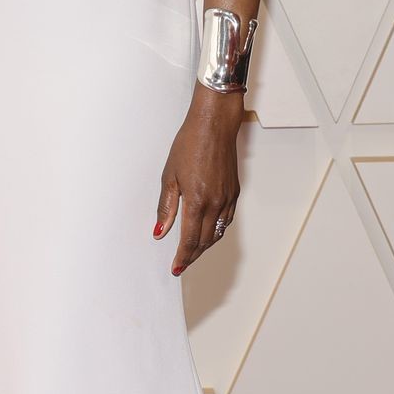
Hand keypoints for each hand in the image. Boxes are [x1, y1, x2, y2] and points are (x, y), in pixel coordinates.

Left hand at [153, 91, 241, 275]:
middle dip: (192, 256)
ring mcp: (228, 198)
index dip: (182, 257)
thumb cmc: (189, 145)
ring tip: (192, 252)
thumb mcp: (169, 176)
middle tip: (181, 264)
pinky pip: (226, 220)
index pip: (190, 240)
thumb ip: (167, 208)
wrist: (214, 125)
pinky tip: (208, 232)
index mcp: (197, 201)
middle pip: (205, 241)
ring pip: (217, 233)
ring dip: (205, 246)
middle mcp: (216, 203)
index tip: (175, 268)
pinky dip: (216, 231)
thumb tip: (160, 232)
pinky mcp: (234, 192)